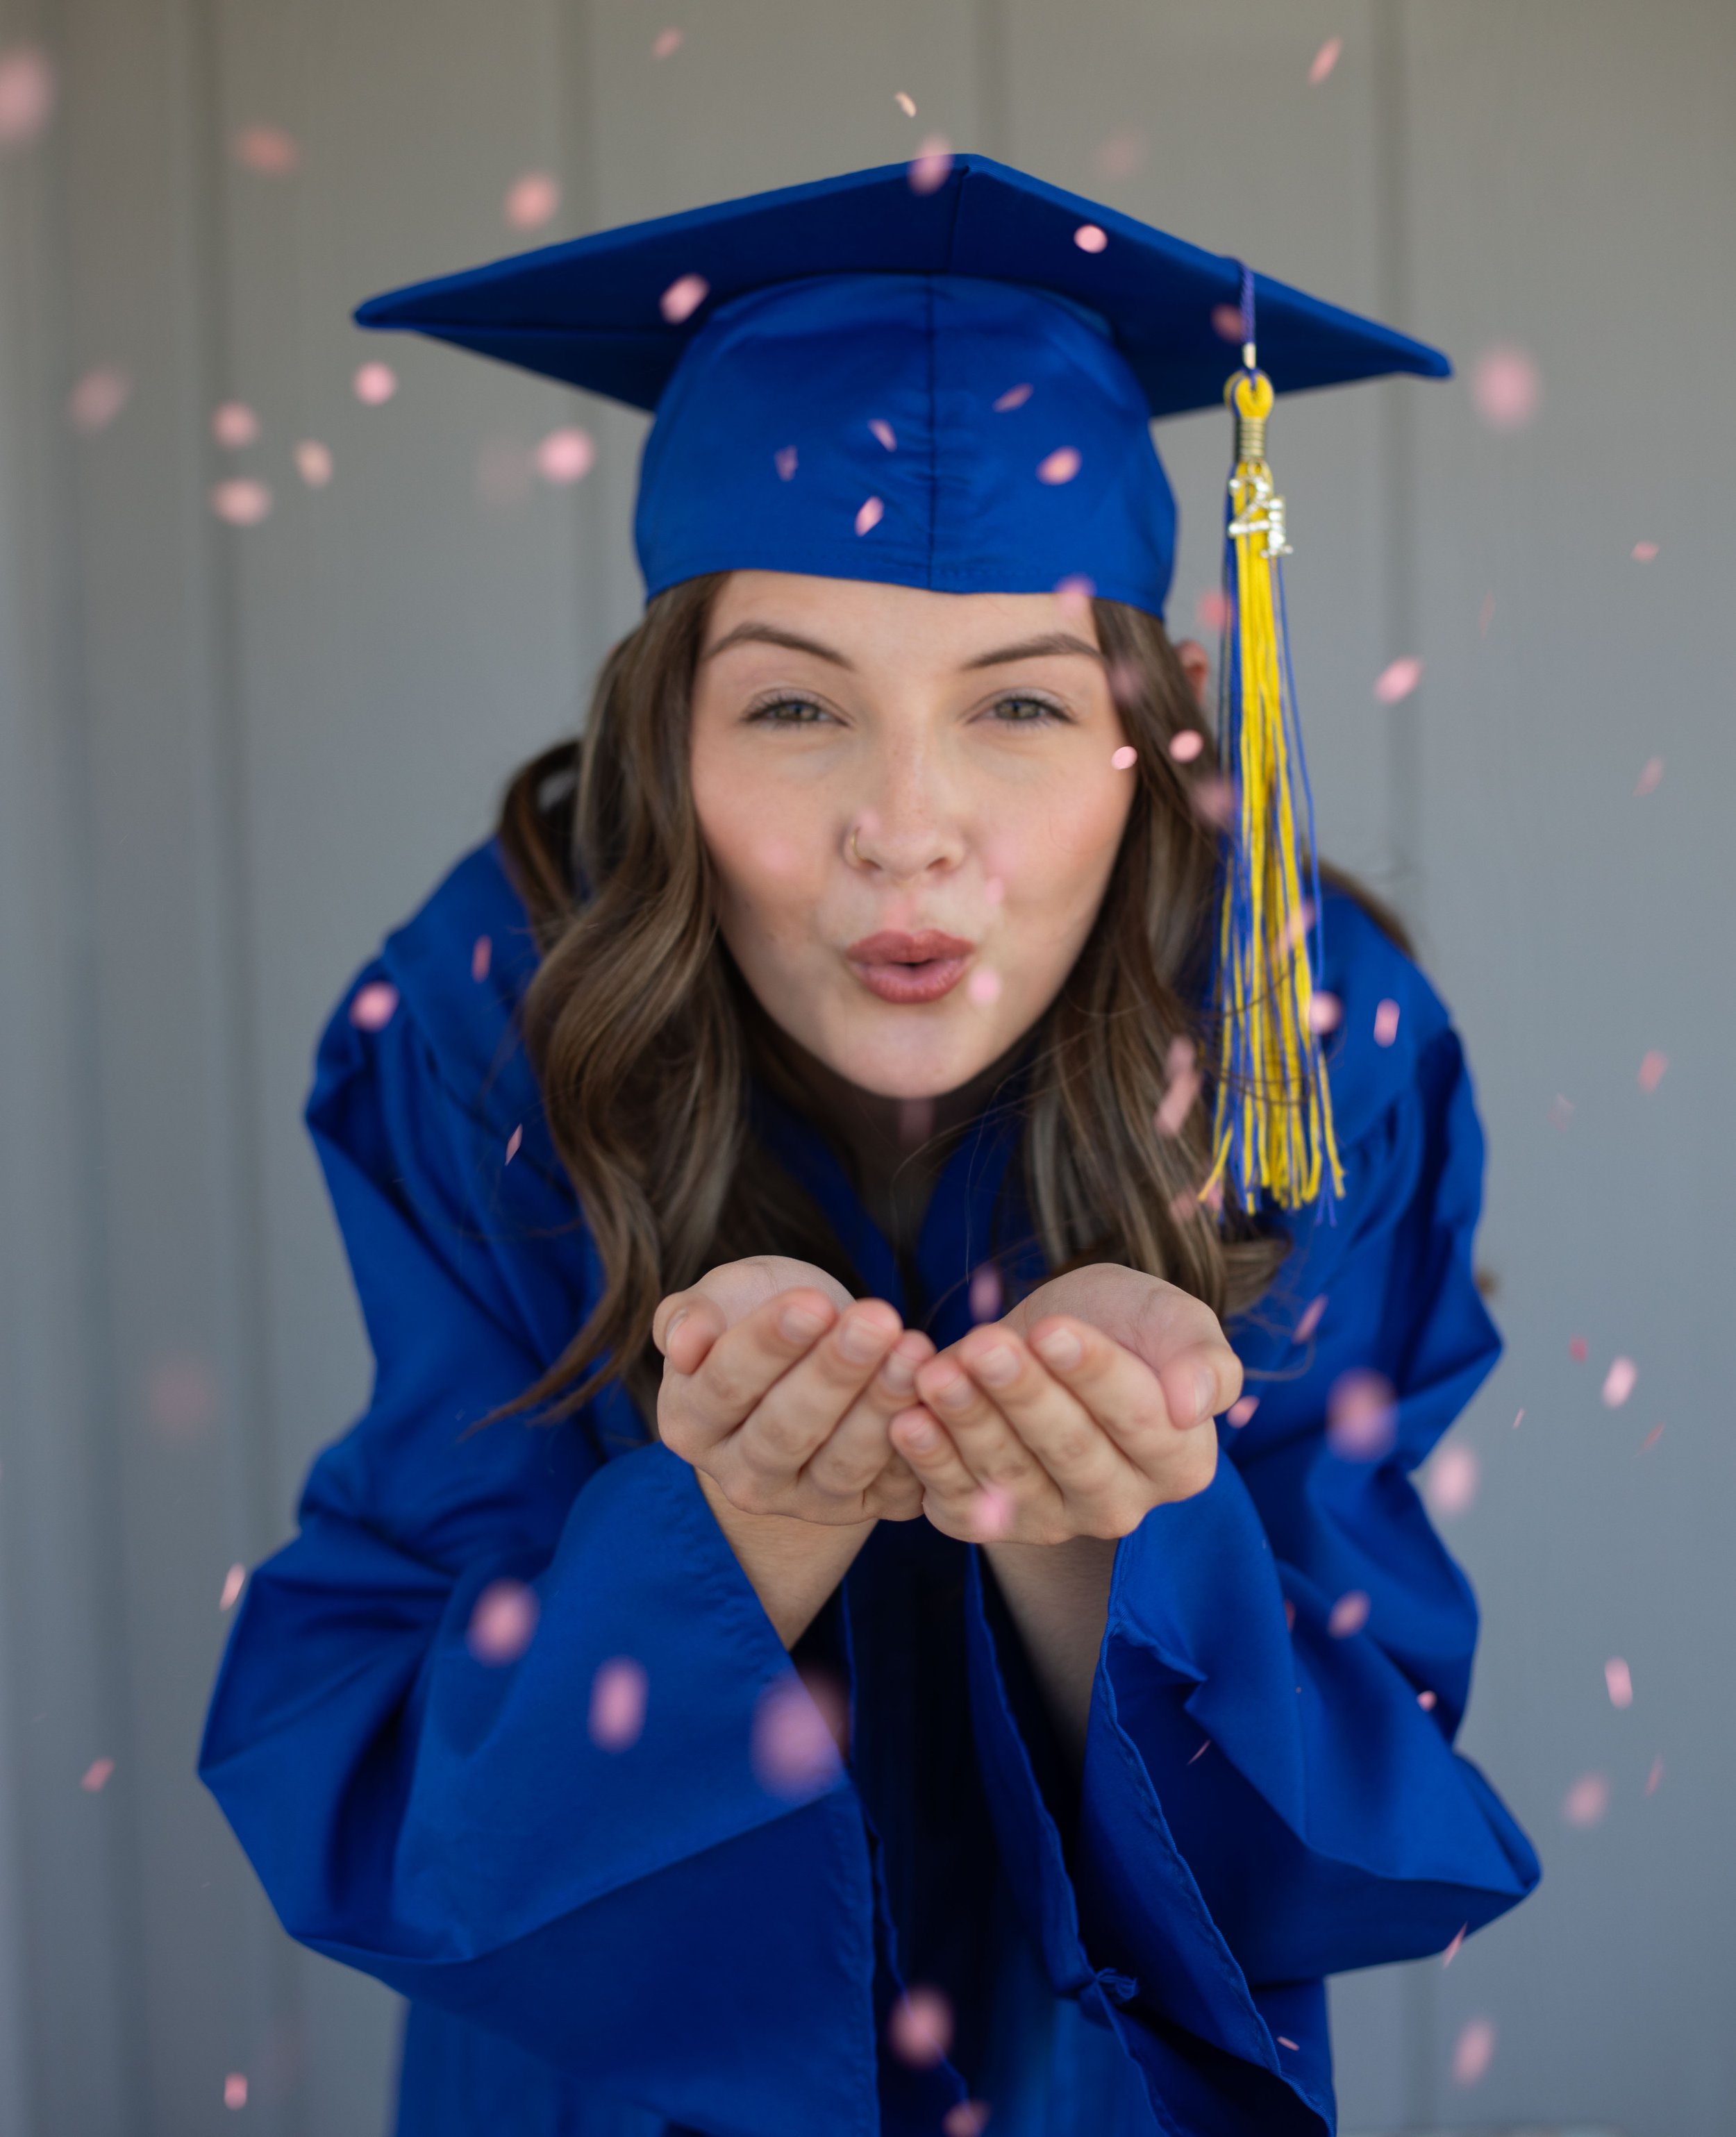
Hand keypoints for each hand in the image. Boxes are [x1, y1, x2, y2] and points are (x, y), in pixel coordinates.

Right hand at [653, 1256, 930, 1524]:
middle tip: (877, 1320)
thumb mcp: (719, 1301)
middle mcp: (742, 1476)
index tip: (814, 1302)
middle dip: (835, 1373)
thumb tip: (685, 1346)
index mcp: (692, 1424)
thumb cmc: (758, 1316)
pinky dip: (920, 1444)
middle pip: (786, 1429)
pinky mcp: (864, 1508)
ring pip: (843, 1463)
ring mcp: (804, 1501)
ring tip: (915, 1349)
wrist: (811, 1359)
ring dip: (883, 1406)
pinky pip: (894, 1485)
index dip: (770, 1344)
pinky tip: (941, 1396)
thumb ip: (690, 1317)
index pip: (727, 1385)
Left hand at [888, 1265, 1240, 1545]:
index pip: (1140, 1419)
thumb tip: (1195, 1406)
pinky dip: (929, 1463)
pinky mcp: (991, 1524)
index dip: (1095, 1375)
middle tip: (988, 1347)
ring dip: (970, 1422)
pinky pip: (959, 1503)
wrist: (1052, 1337)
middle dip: (1024, 1396)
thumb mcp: (1173, 1319)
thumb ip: (1204, 1360)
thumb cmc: (1124, 1324)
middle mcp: (1121, 1505)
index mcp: (1180, 1461)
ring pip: (1010, 1475)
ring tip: (938, 1372)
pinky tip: (908, 1419)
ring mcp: (1054, 1522)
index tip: (1053, 1330)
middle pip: (1071, 1452)